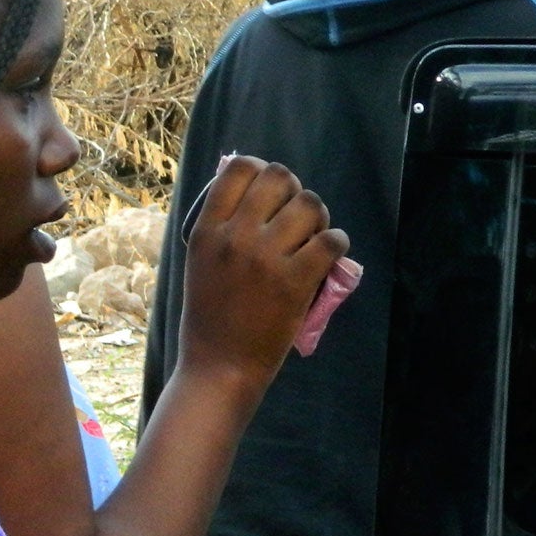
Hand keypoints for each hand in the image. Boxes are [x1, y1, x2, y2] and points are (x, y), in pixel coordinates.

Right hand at [176, 156, 347, 387]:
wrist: (219, 366)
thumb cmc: (208, 317)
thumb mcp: (198, 264)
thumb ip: (220, 230)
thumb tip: (251, 194)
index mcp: (206, 231)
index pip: (239, 169)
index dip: (260, 170)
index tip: (269, 190)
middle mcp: (235, 237)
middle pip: (279, 178)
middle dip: (294, 190)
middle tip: (295, 214)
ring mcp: (266, 258)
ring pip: (311, 205)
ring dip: (318, 216)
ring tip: (313, 236)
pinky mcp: (296, 281)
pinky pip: (331, 240)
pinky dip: (336, 243)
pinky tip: (328, 255)